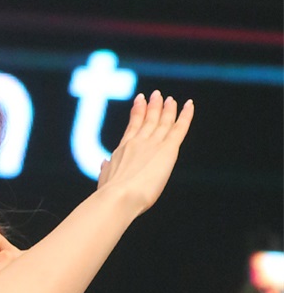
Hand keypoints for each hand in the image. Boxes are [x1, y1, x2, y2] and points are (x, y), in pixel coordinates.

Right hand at [97, 90, 193, 213]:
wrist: (118, 197)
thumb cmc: (109, 195)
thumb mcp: (104, 179)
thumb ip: (106, 169)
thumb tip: (104, 163)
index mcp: (122, 150)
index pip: (133, 127)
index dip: (137, 113)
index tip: (140, 101)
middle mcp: (138, 142)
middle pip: (148, 120)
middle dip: (153, 106)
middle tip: (156, 95)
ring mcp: (153, 144)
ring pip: (164, 122)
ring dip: (168, 109)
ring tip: (171, 100)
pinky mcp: (168, 150)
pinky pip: (179, 128)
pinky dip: (185, 115)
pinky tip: (189, 105)